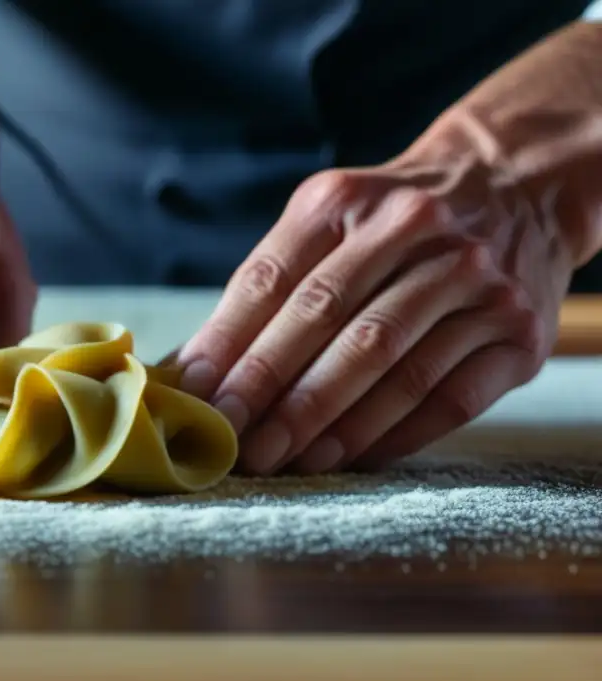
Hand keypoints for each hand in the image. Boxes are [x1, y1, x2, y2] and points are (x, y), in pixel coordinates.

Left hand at [176, 128, 574, 475]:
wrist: (515, 188)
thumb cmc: (390, 224)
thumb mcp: (326, 224)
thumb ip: (265, 290)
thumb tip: (194, 369)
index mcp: (345, 202)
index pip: (273, 280)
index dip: (229, 345)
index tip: (197, 399)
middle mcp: (414, 230)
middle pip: (329, 320)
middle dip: (272, 390)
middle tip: (233, 442)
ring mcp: (475, 281)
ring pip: (390, 365)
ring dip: (328, 422)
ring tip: (284, 459)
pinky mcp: (519, 333)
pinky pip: (447, 399)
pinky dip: (391, 435)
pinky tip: (347, 457)